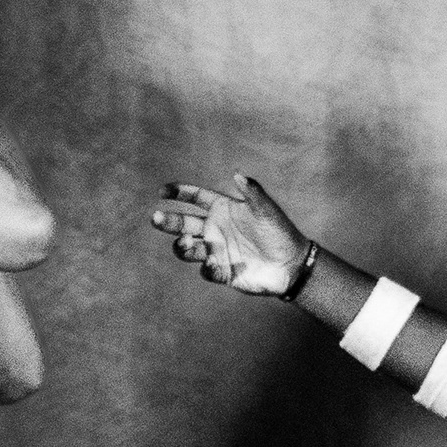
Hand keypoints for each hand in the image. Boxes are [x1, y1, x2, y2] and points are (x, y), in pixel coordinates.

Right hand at [150, 174, 306, 292]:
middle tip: (155, 218)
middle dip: (168, 221)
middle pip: (184, 223)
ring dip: (183, 246)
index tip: (163, 192)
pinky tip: (212, 265)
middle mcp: (215, 229)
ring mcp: (216, 251)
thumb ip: (252, 192)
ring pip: (189, 248)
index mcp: (222, 209)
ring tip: (187, 243)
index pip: (195, 198)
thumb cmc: (279, 231)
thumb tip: (237, 174)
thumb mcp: (266, 209)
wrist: (290, 264)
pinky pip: (208, 270)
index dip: (179, 193)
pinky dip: (208, 268)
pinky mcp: (222, 272)